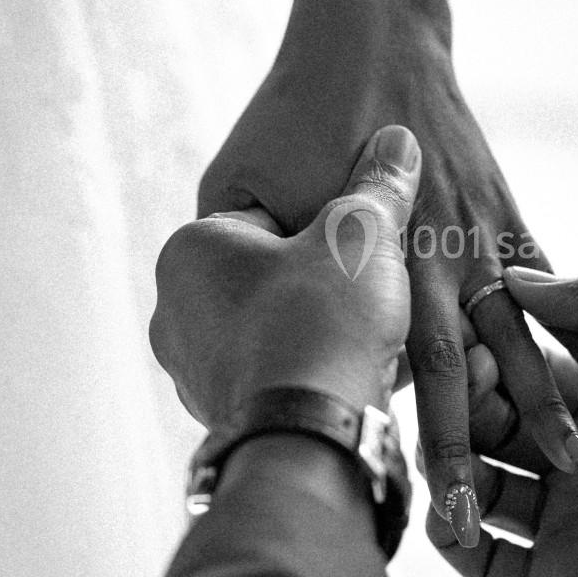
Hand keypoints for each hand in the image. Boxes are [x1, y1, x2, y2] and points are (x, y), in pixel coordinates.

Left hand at [152, 125, 420, 439]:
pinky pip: (283, 379)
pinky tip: (364, 369)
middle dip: (325, 279)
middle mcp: (177, 314)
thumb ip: (378, 184)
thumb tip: (400, 138)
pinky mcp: (231, 420)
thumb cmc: (324, 320)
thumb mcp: (361, 233)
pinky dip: (320, 372)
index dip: (329, 224)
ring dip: (325, 328)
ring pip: (276, 331)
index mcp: (191, 253)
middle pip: (270, 278)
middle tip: (375, 282)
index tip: (366, 236)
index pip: (267, 219)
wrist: (315, 437)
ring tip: (377, 330)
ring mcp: (198, 374)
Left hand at [198, 0, 577, 549]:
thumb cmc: (289, 114)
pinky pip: (548, 290)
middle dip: (460, 453)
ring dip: (544, 412)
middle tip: (475, 527)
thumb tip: (234, 331)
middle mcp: (418, 261)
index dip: (371, 434)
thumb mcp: (233, 185)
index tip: (383, 500)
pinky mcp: (502, 219)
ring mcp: (470, 240)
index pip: (360, 368)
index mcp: (346, 261)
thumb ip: (238, 261)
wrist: (370, 37)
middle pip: (443, 374)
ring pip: (511, 342)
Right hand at [426, 268, 577, 576]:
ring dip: (451, 466)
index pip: (528, 372)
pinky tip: (443, 511)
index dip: (495, 355)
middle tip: (450, 388)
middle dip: (467, 407)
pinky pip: (490, 563)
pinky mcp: (567, 573)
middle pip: (498, 428)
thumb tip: (521, 280)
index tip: (469, 336)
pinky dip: (454, 540)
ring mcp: (574, 516)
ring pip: (483, 489)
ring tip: (438, 449)